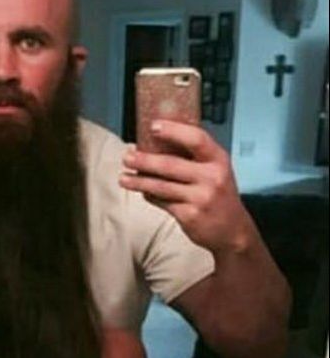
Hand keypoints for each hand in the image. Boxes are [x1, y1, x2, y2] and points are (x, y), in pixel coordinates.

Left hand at [119, 119, 254, 254]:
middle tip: (127, 157)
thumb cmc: (220, 196)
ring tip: (124, 177)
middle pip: (170, 164)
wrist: (233, 231)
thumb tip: (157, 143)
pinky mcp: (190, 215)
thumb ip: (194, 158)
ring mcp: (200, 198)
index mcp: (218, 160)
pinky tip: (142, 191)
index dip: (174, 131)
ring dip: (139, 181)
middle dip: (144, 160)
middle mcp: (211, 177)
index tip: (153, 126)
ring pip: (161, 186)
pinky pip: (162, 202)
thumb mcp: (216, 171)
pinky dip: (149, 196)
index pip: (196, 139)